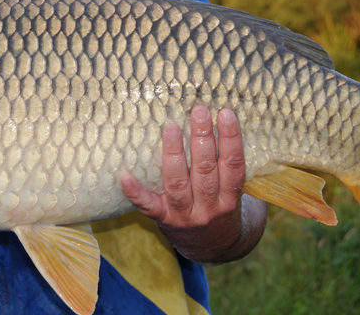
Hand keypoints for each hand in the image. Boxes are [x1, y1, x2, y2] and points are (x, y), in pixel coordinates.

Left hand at [121, 106, 265, 263]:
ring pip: (178, 184)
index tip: (224, 113)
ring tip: (171, 128)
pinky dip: (136, 192)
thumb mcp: (233, 190)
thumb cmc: (222, 206)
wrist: (213, 248)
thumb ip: (228, 164)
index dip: (230, 139)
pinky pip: (148, 206)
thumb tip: (220, 118)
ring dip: (174, 154)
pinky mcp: (163, 220)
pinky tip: (125, 176)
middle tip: (198, 111)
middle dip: (202, 139)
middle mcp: (209, 208)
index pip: (233, 165)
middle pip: (205, 171)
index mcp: (230, 198)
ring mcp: (184, 215)